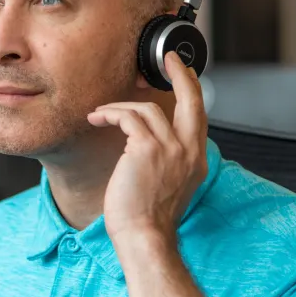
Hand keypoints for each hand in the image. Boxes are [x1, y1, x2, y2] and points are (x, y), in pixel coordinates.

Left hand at [88, 50, 207, 242]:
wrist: (145, 236)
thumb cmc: (148, 218)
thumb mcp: (169, 186)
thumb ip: (167, 160)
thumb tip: (147, 142)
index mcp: (196, 160)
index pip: (198, 116)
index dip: (190, 91)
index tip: (183, 75)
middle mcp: (189, 151)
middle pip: (192, 99)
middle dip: (181, 74)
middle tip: (169, 59)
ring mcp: (170, 148)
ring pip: (147, 109)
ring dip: (119, 108)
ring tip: (101, 114)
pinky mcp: (146, 148)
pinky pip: (127, 117)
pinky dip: (109, 114)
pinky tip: (97, 119)